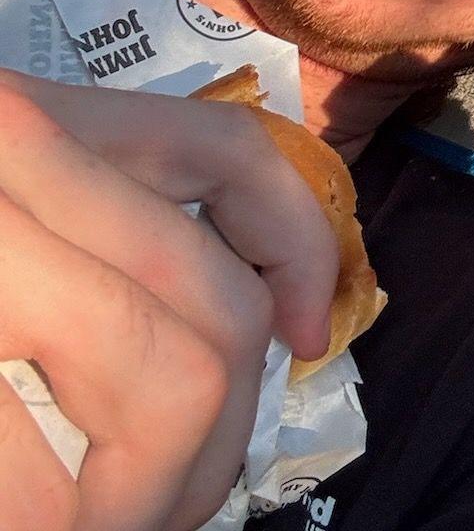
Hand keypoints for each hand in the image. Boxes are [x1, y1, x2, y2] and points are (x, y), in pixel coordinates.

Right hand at [0, 69, 340, 530]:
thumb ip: (96, 230)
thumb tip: (252, 324)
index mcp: (25, 121)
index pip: (226, 150)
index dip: (298, 243)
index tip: (305, 335)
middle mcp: (9, 155)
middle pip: (217, 300)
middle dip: (217, 435)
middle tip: (173, 510)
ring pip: (169, 385)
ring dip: (150, 498)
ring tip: (107, 528)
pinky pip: (42, 492)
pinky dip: (60, 529)